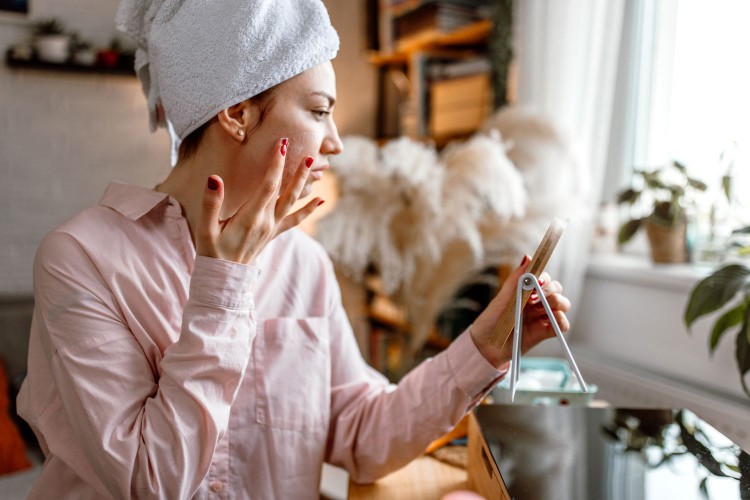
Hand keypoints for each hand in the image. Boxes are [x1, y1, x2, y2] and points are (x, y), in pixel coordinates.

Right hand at [195, 138, 322, 264]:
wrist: (224, 279)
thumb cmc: (212, 253)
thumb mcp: (205, 230)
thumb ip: (211, 204)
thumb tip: (215, 179)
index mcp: (250, 218)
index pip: (268, 185)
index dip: (275, 164)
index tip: (281, 145)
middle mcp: (266, 222)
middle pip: (285, 192)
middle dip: (295, 170)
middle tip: (308, 152)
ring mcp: (271, 228)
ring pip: (292, 202)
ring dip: (303, 184)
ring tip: (315, 168)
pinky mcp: (272, 233)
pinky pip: (294, 220)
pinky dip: (308, 210)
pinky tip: (321, 200)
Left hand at [469, 255, 571, 368]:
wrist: (487, 345)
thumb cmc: (492, 320)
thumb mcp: (503, 297)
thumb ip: (516, 278)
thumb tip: (527, 257)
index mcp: (526, 292)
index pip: (545, 278)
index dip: (545, 278)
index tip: (538, 281)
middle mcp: (537, 303)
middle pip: (557, 290)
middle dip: (550, 290)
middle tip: (534, 298)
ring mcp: (542, 317)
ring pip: (563, 305)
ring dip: (556, 303)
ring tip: (539, 308)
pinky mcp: (546, 332)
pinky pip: (563, 324)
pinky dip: (561, 320)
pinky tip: (548, 319)